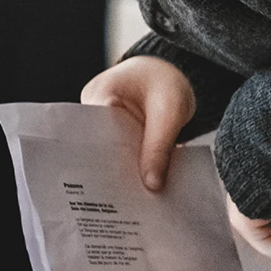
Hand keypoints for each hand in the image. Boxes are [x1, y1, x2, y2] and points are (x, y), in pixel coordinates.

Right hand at [80, 55, 195, 190]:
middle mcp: (94, 106)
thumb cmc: (169, 80)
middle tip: (127, 202)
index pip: (93, 135)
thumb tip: (151, 186)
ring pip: (110, 150)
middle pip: (99, 146)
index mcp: (99, 94)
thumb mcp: (169, 112)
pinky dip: (132, 163)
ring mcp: (103, 117)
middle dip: (115, 171)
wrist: (177, 67)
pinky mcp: (115, 127)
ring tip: (135, 198)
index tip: (114, 189)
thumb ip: (159, 147)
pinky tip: (143, 183)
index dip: (103, 162)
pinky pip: (120, 148)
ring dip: (125, 169)